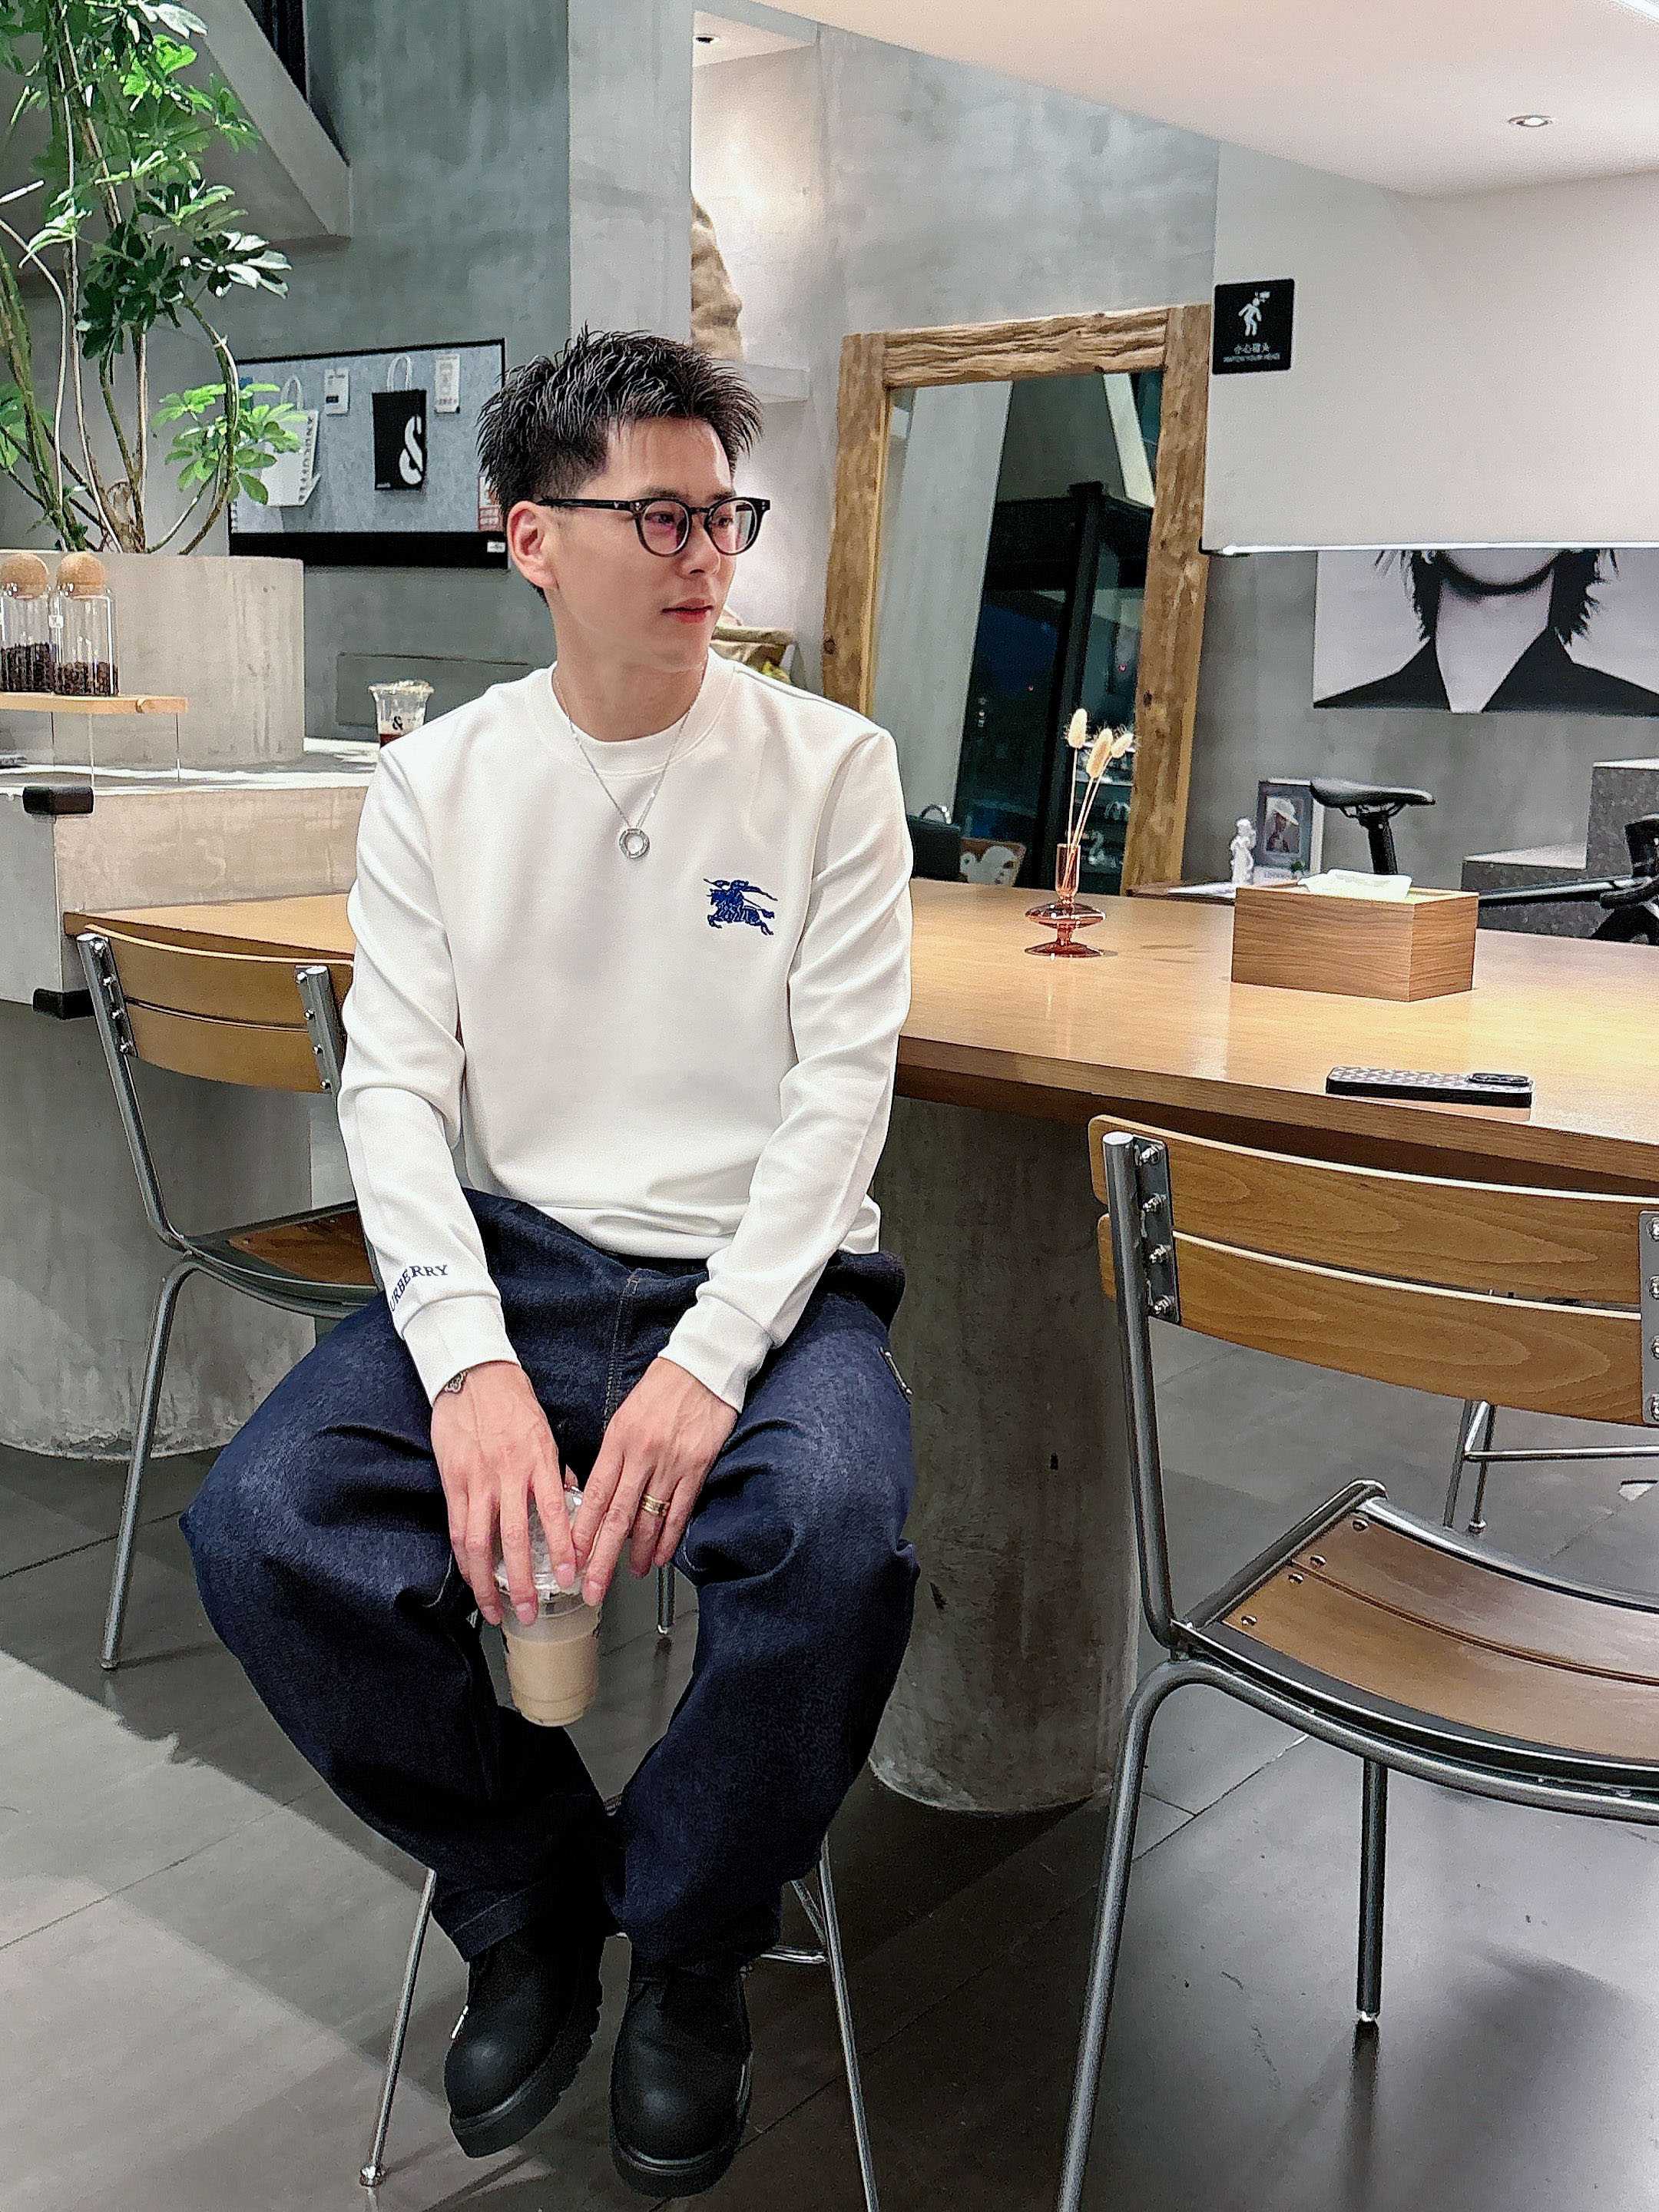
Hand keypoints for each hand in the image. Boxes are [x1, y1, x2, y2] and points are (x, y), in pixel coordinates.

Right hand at [430, 1360, 576, 1628]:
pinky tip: (473, 1579)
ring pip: (481, 1542)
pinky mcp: (453, 1481)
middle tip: (529, 1611)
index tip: (572, 1576)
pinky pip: (459, 1529)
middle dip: (522, 1582)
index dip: (563, 1549)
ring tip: (496, 1609)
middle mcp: (508, 1474)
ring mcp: (477, 1480)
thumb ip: (555, 1472)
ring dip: (488, 1583)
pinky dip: (466, 1560)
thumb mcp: (545, 1434)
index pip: (554, 1513)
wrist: (474, 1375)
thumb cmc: (513, 1403)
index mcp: (538, 1461)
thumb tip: (569, 1502)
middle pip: (515, 1539)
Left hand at [571, 1357, 737, 1608]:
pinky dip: (669, 1538)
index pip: (595, 1496)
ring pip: (649, 1519)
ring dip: (637, 1553)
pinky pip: (679, 1511)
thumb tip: (600, 1496)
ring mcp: (670, 1463)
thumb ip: (612, 1456)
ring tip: (629, 1574)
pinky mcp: (696, 1467)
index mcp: (617, 1441)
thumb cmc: (661, 1390)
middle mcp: (641, 1455)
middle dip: (602, 1558)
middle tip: (591, 1588)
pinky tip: (661, 1555)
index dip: (581, 1533)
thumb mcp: (624, 1418)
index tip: (570, 1559)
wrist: (701, 1367)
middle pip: (617, 1517)